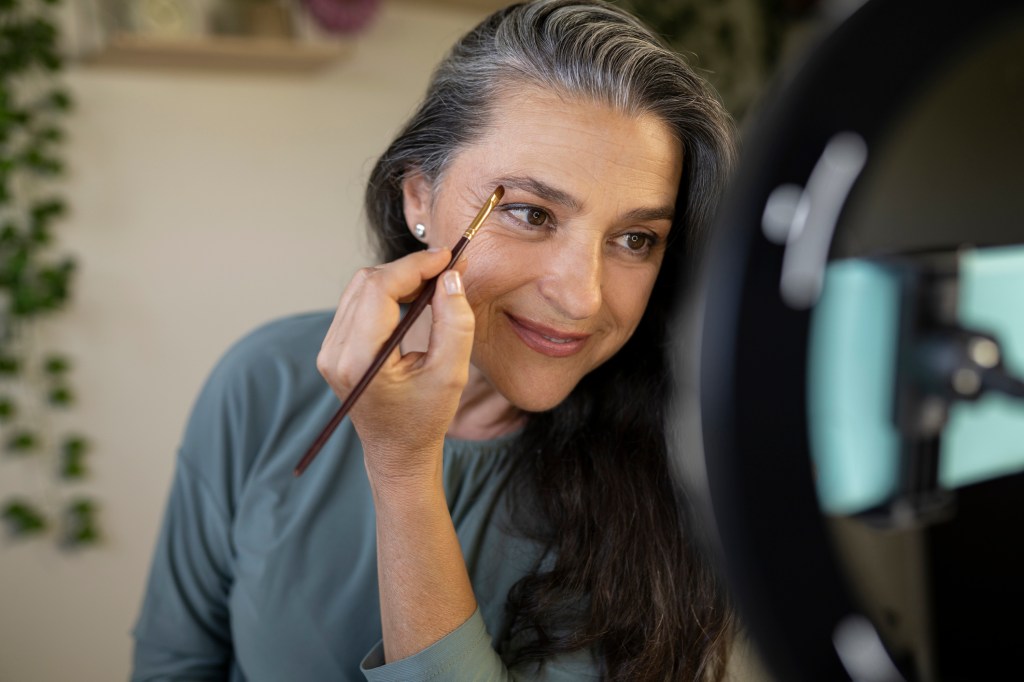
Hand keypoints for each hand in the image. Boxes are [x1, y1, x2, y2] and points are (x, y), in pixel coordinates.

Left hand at [316, 248, 474, 484]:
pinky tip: (412, 299)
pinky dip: (385, 293)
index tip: (447, 258)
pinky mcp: (334, 349)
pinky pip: (356, 303)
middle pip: (366, 282)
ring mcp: (329, 350)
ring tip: (432, 285)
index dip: (414, 266)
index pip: (379, 289)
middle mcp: (334, 352)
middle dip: (407, 269)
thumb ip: (455, 323)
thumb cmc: (424, 420)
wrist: (396, 453)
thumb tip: (451, 278)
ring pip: (359, 288)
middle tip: (445, 271)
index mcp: (358, 360)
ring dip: (396, 279)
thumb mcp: (451, 374)